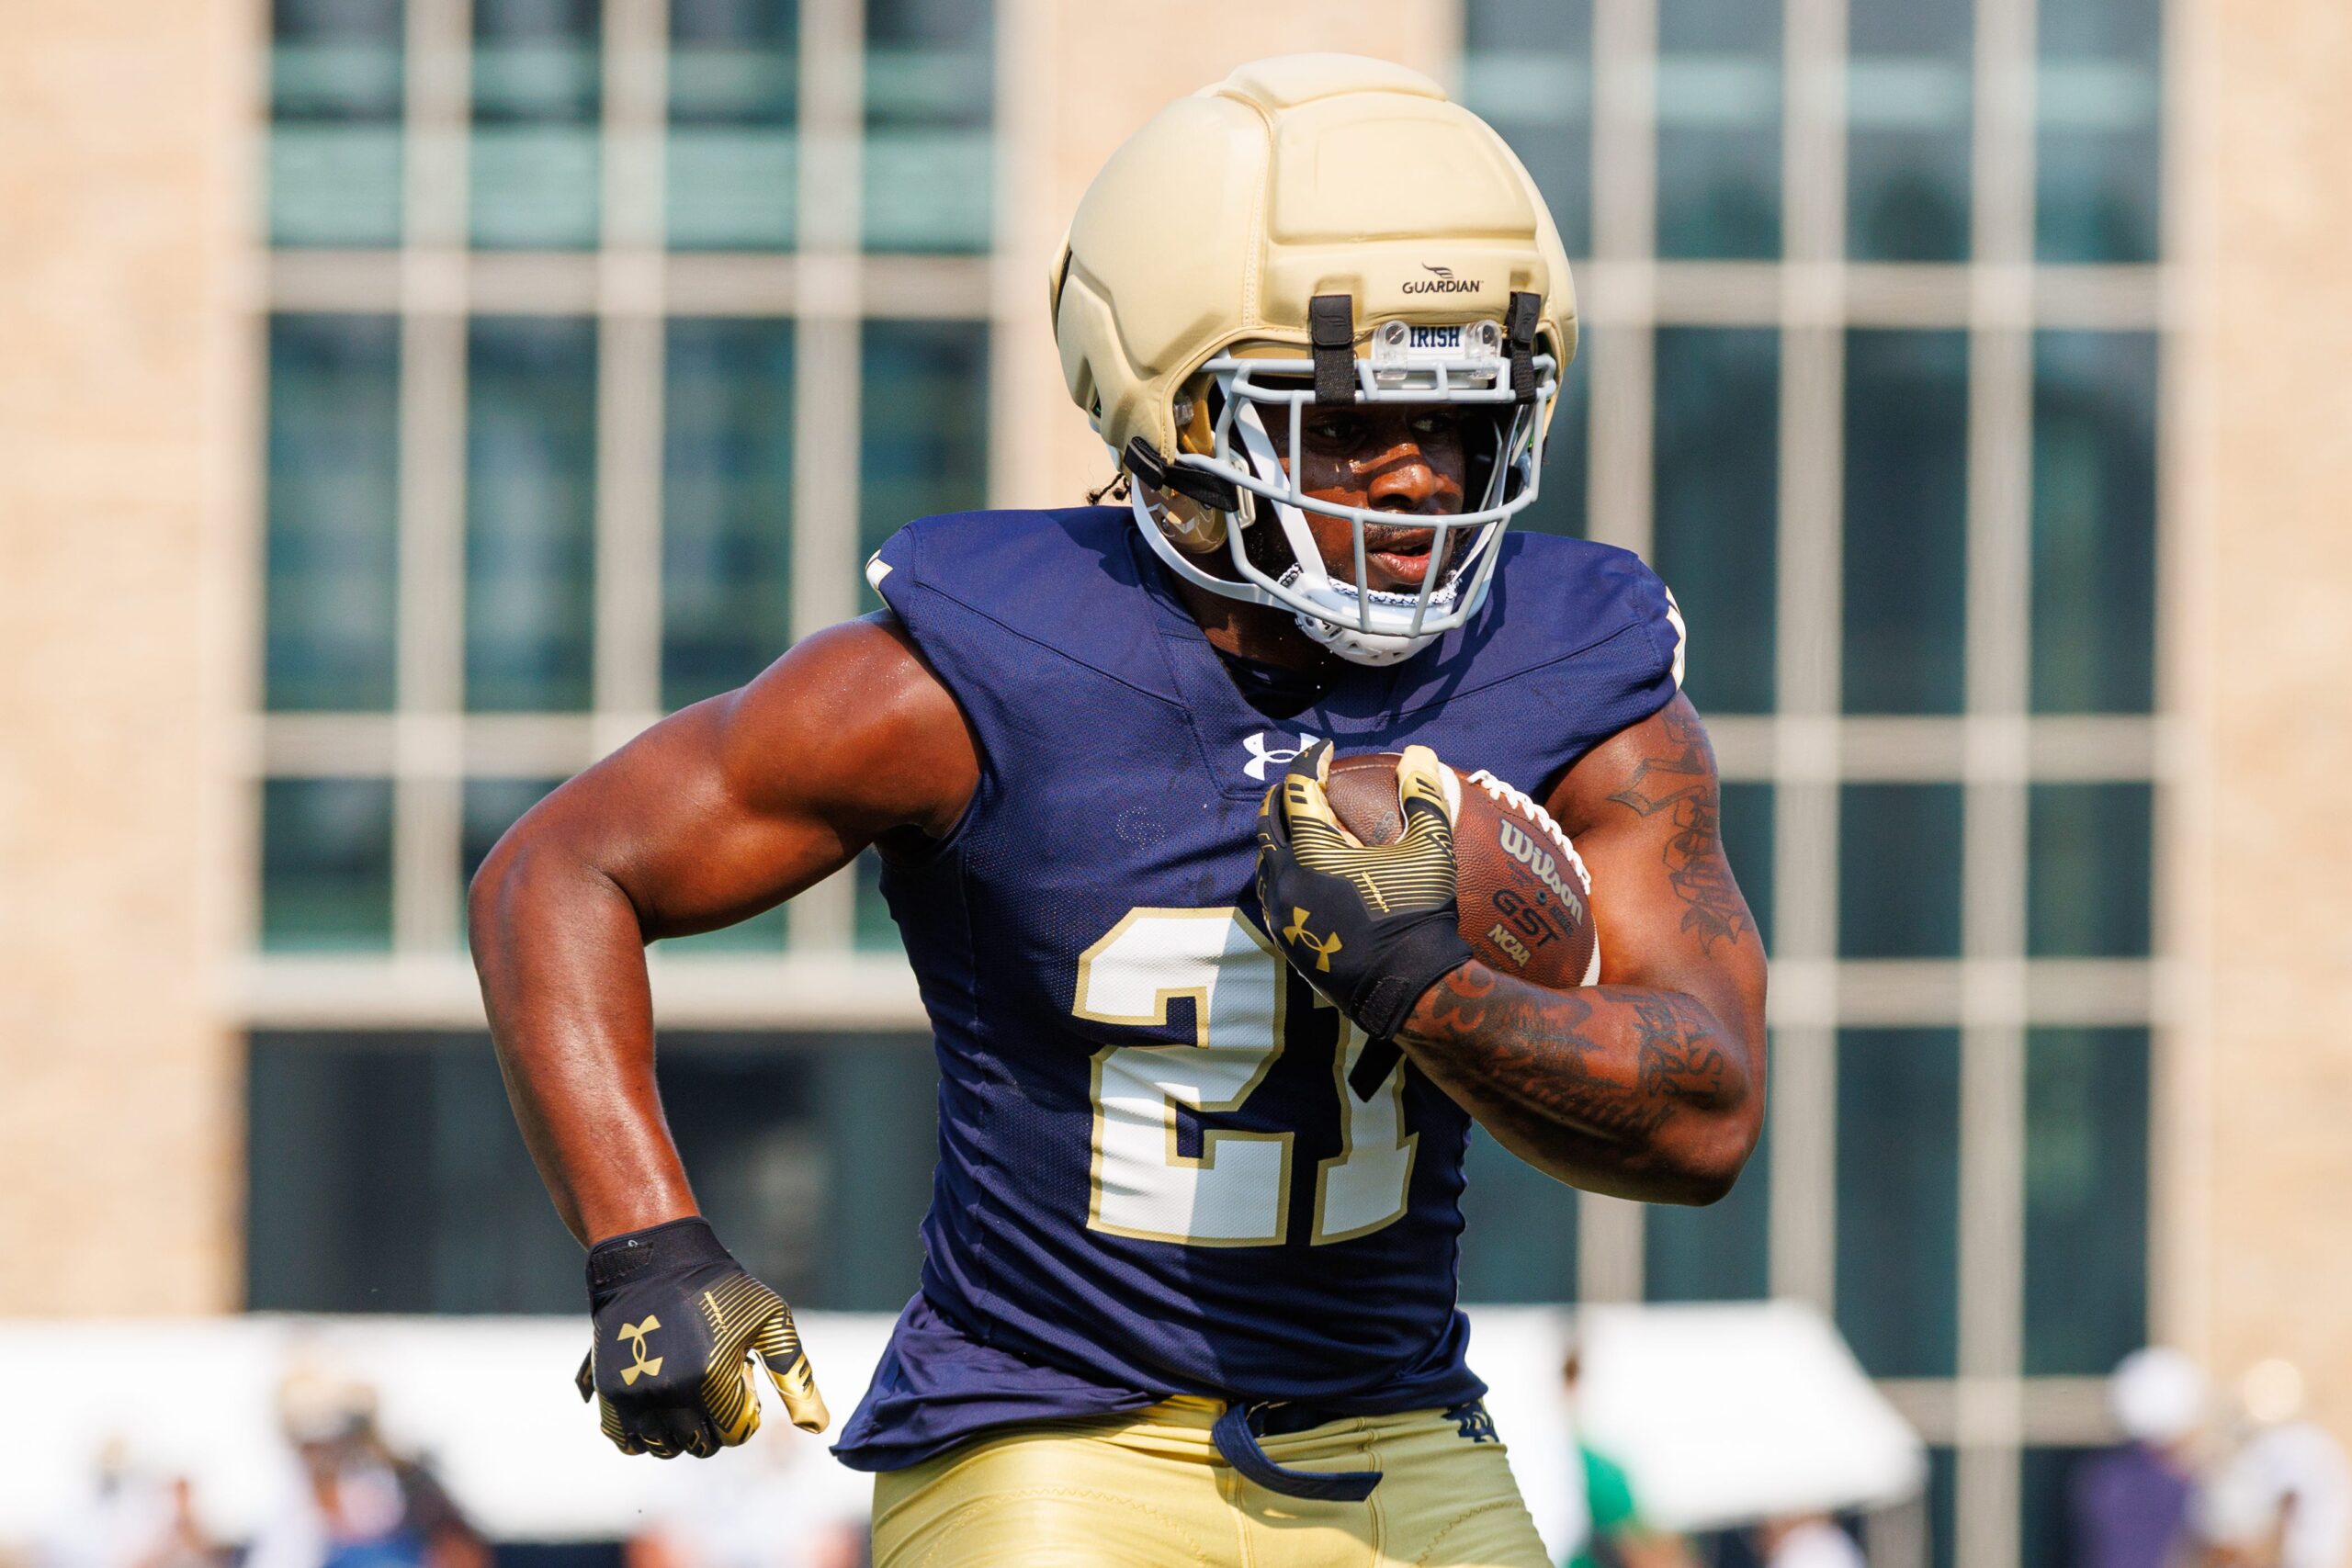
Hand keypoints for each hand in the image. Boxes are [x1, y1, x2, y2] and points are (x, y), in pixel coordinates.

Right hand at [576, 1216, 828, 1457]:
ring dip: (678, 1433)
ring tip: (685, 1395)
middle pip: (700, 1445)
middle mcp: (672, 1391)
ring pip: (664, 1448)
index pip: (735, 1435)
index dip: (743, 1411)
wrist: (657, 1262)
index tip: (737, 1379)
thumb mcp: (770, 1322)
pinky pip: (628, 1442)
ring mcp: (637, 1394)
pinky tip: (657, 1405)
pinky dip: (643, 1435)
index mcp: (713, 1376)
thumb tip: (818, 1428)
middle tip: (711, 1387)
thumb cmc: (723, 1291)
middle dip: (712, 1424)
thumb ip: (794, 1376)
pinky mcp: (610, 1393)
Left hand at [1255, 741, 1473, 1042]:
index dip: (1309, 762)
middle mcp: (1285, 878)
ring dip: (1281, 834)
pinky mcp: (1285, 938)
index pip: (1297, 790)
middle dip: (1285, 795)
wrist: (1407, 988)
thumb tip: (1418, 753)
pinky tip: (1309, 870)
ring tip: (1307, 825)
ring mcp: (1281, 912)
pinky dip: (1285, 869)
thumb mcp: (1431, 850)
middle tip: (1308, 782)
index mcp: (1313, 851)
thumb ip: (1421, 796)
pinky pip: (1273, 891)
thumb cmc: (1420, 914)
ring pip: (1266, 859)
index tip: (1325, 751)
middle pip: (1269, 821)